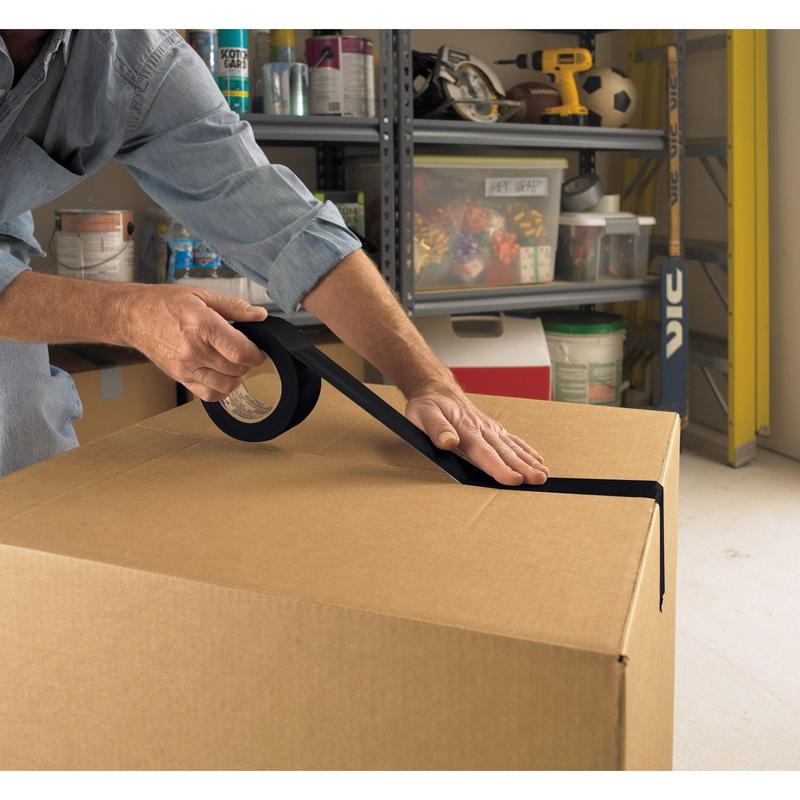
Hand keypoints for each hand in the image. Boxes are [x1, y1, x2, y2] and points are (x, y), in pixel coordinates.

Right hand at [117, 284, 266, 401]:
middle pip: (237, 370)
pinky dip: (221, 389)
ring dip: (237, 377)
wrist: (133, 317)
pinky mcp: (180, 378)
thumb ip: (234, 306)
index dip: (256, 354)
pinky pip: (209, 395)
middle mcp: (194, 350)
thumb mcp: (202, 295)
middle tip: (244, 352)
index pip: (241, 352)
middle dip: (248, 363)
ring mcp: (186, 368)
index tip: (257, 349)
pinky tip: (220, 374)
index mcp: (202, 326)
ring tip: (233, 363)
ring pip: (226, 386)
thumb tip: (259, 315)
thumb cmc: (165, 304)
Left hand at [405, 378, 548, 485]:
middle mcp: (483, 430)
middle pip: (505, 453)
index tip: (514, 479)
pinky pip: (513, 440)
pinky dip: (526, 450)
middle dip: (523, 468)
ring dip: (529, 461)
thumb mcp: (423, 415)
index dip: (500, 468)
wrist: (437, 390)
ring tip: (544, 474)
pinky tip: (538, 459)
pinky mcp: (493, 429)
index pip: (485, 453)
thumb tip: (448, 443)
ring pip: (513, 447)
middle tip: (539, 480)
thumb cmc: (429, 405)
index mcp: (466, 430)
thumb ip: (436, 429)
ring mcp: (490, 429)